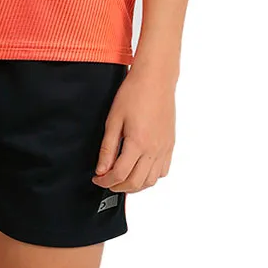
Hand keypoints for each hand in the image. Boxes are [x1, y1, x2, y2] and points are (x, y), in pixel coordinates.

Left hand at [93, 63, 174, 192]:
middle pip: (136, 183)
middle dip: (118, 187)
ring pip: (151, 181)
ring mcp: (164, 148)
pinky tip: (140, 169)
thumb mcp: (113, 120)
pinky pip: (163, 171)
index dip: (105, 181)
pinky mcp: (170, 144)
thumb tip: (101, 169)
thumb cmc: (133, 94)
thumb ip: (107, 148)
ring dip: (135, 185)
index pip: (120, 174)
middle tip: (106, 181)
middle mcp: (154, 149)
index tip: (97, 178)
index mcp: (138, 143)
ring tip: (122, 178)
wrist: (155, 80)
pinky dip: (150, 177)